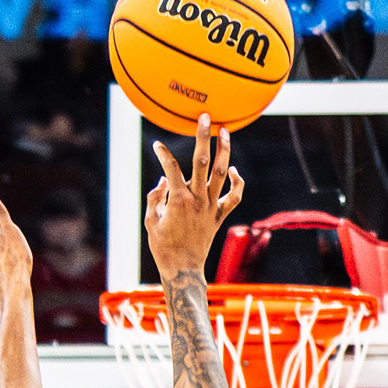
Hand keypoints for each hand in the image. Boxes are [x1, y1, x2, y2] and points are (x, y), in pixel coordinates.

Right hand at [141, 115, 244, 279]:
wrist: (183, 270)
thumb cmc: (163, 247)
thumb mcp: (151, 221)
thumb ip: (155, 197)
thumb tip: (164, 179)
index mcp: (178, 199)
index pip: (170, 167)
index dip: (163, 153)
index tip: (158, 144)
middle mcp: (197, 199)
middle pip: (201, 161)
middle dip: (203, 136)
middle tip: (205, 117)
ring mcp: (211, 207)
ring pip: (221, 174)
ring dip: (224, 151)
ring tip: (224, 132)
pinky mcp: (220, 216)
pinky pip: (234, 197)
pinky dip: (237, 183)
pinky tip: (233, 171)